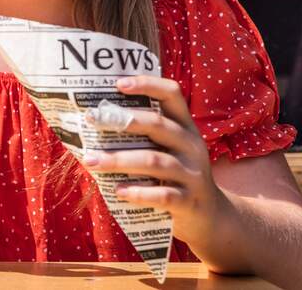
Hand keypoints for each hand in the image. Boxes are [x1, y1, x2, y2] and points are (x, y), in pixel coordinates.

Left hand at [81, 76, 230, 242]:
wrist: (211, 217)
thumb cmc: (175, 177)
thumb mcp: (168, 151)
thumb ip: (143, 136)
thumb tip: (93, 121)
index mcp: (185, 127)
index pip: (172, 94)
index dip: (147, 84)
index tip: (117, 84)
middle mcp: (191, 145)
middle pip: (158, 125)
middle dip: (122, 121)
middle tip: (90, 120)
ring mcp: (193, 174)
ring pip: (154, 161)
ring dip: (119, 160)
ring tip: (91, 161)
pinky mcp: (189, 201)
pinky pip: (163, 194)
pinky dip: (138, 192)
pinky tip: (118, 190)